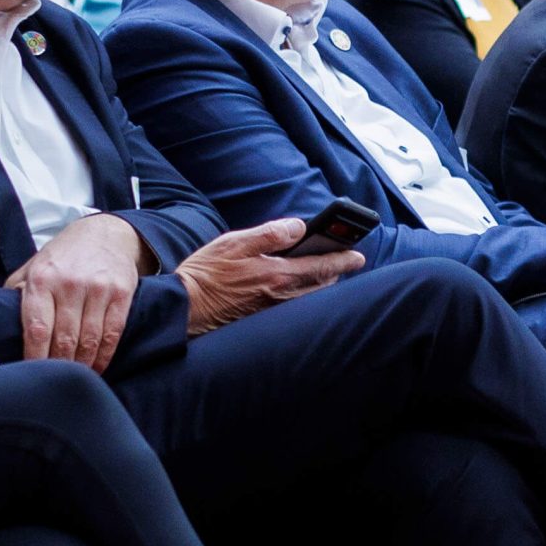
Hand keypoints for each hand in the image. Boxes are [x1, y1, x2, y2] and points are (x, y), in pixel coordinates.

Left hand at [4, 212, 149, 371]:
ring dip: (82, 364)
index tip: (32, 374)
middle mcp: (69, 283)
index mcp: (41, 279)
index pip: (36, 328)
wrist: (105, 234)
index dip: (34, 357)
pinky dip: (104, 355)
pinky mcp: (121, 293)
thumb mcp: (33, 267)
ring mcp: (98, 288)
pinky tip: (97, 365)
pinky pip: (112, 333)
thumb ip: (15, 293)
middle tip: (55, 381)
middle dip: (59, 366)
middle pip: (64, 339)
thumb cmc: (64, 257)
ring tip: (76, 376)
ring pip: (89, 340)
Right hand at [178, 219, 364, 335]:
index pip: (322, 266)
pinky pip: (293, 307)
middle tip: (342, 261)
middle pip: (320, 285)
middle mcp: (281, 296)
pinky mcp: (262, 318)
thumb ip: (270, 234)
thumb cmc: (207, 273)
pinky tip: (294, 288)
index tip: (358, 255)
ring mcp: (273, 310)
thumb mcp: (235, 242)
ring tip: (323, 273)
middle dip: (334, 272)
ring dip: (320, 284)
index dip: (343, 259)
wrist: (186, 307)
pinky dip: (302, 295)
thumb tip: (298, 227)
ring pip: (309, 297)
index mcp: (277, 274)